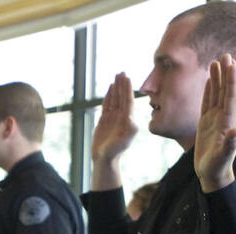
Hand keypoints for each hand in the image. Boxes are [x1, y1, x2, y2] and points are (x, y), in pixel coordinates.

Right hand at [90, 72, 138, 189]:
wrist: (104, 159)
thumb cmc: (115, 152)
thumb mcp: (124, 141)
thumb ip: (129, 129)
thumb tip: (130, 117)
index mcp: (128, 120)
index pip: (128, 101)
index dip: (127, 89)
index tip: (127, 78)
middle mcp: (122, 117)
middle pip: (122, 97)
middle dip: (122, 85)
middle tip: (122, 72)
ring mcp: (113, 118)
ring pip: (115, 99)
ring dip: (116, 88)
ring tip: (116, 76)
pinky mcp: (105, 121)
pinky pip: (107, 105)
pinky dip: (108, 96)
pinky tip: (109, 88)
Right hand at [194, 54, 235, 192]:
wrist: (213, 175)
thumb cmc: (217, 168)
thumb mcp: (222, 158)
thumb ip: (229, 145)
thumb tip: (235, 132)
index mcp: (227, 122)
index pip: (229, 97)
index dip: (230, 81)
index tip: (231, 65)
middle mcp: (222, 117)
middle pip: (224, 91)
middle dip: (225, 73)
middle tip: (226, 55)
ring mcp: (214, 119)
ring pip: (216, 94)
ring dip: (217, 78)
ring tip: (216, 61)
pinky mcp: (206, 123)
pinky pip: (207, 103)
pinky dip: (208, 90)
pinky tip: (209, 80)